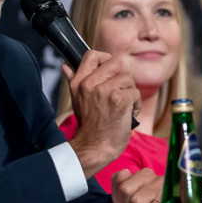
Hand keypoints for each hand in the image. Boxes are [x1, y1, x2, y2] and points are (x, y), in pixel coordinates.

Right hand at [63, 50, 140, 177]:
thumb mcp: (77, 100)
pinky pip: (136, 93)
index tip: (109, 71)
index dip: (105, 59)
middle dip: (122, 78)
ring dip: (130, 93)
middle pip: (116, 64)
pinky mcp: (120, 100)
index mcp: (79, 82)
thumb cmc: (89, 125)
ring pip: (128, 79)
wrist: (95, 147)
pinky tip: (128, 114)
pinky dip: (136, 105)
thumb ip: (73, 80)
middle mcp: (90, 84)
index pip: (92, 55)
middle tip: (118, 93)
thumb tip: (66, 65)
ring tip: (122, 107)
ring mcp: (105, 91)